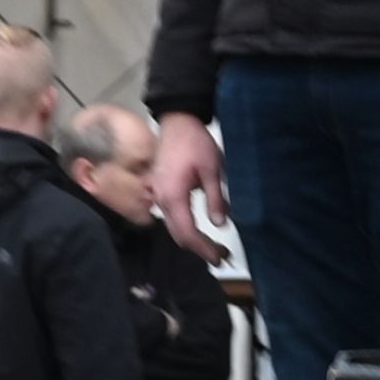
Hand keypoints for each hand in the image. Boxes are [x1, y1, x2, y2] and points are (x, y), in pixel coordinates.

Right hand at [148, 111, 234, 268]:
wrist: (177, 121)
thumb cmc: (195, 142)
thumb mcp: (212, 169)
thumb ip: (216, 199)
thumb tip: (221, 225)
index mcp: (173, 196)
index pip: (188, 233)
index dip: (204, 249)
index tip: (220, 258)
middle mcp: (161, 199)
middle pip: (178, 235)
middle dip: (200, 249)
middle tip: (222, 255)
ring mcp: (158, 195)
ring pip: (173, 228)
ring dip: (192, 240)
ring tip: (214, 246)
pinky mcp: (159, 191)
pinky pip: (171, 217)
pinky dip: (185, 228)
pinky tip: (200, 229)